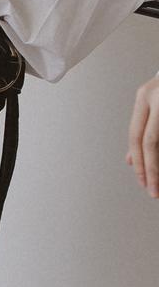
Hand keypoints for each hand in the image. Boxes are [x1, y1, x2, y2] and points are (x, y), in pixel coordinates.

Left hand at [125, 75, 158, 197]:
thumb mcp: (152, 103)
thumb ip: (142, 129)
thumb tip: (129, 160)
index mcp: (144, 96)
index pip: (135, 136)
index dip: (138, 161)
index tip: (142, 182)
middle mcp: (157, 96)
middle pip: (149, 141)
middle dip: (150, 169)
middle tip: (153, 190)